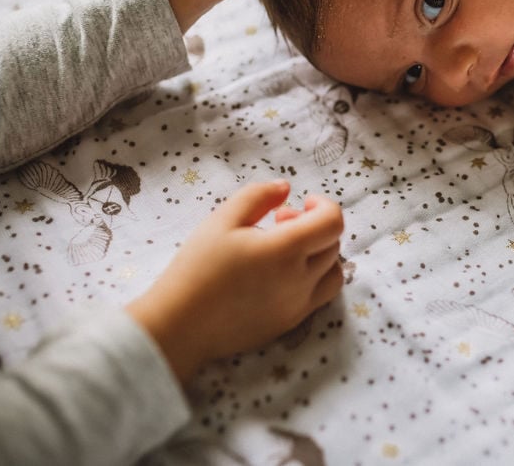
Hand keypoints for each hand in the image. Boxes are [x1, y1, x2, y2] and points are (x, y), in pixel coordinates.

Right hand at [126, 180, 343, 382]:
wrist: (180, 325)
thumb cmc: (196, 268)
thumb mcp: (221, 220)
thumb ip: (257, 196)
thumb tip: (286, 187)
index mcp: (284, 250)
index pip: (332, 222)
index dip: (324, 206)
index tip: (302, 202)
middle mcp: (300, 279)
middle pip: (332, 243)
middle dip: (313, 225)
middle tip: (278, 222)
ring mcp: (299, 305)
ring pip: (333, 272)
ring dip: (319, 253)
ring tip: (286, 249)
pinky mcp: (291, 323)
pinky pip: (320, 296)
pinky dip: (314, 278)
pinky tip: (282, 273)